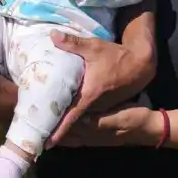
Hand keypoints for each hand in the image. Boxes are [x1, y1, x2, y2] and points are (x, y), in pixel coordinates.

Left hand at [47, 31, 153, 145]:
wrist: (139, 66)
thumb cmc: (116, 57)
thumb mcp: (94, 47)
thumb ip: (72, 43)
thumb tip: (52, 36)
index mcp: (89, 95)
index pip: (71, 115)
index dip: (59, 129)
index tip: (46, 141)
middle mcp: (94, 106)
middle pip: (72, 122)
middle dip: (56, 129)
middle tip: (38, 135)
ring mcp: (100, 109)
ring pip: (79, 123)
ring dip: (65, 127)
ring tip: (46, 131)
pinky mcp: (104, 108)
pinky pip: (87, 120)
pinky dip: (74, 122)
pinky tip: (64, 121)